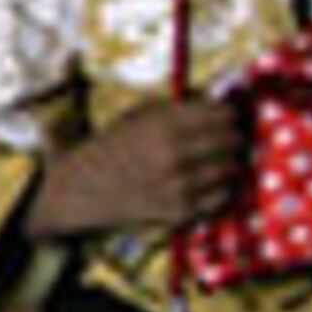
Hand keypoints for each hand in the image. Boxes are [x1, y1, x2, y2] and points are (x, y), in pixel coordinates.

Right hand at [24, 95, 247, 239]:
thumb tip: (215, 100)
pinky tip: (208, 185)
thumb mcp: (137, 117)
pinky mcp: (180, 210)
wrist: (79, 189)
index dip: (228, 114)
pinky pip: (221, 197)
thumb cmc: (109, 148)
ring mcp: (179, 184)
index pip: (223, 113)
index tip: (226, 117)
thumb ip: (175, 108)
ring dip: (228, 164)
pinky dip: (220, 189)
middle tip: (227, 140)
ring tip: (217, 163)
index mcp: (165, 125)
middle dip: (232, 138)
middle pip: (233, 140)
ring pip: (232, 168)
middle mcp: (175, 153)